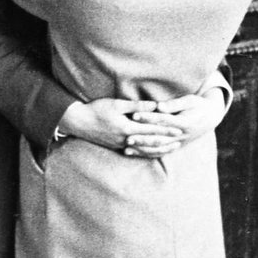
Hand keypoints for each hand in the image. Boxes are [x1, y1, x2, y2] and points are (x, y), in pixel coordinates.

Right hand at [57, 99, 183, 154]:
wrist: (78, 122)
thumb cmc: (96, 110)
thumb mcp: (116, 104)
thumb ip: (136, 106)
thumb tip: (154, 105)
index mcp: (127, 128)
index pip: (151, 130)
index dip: (166, 129)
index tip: (179, 129)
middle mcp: (125, 139)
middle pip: (150, 142)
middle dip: (166, 141)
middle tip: (180, 141)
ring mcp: (120, 145)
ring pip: (143, 149)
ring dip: (158, 149)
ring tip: (169, 148)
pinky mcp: (116, 146)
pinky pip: (134, 151)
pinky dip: (145, 152)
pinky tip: (151, 152)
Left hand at [127, 87, 226, 152]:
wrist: (211, 118)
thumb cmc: (199, 105)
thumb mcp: (190, 100)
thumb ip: (175, 104)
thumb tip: (159, 106)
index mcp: (185, 123)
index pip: (163, 120)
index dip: (149, 118)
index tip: (135, 114)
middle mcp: (181, 136)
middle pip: (159, 138)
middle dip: (142, 137)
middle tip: (126, 135)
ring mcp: (178, 143)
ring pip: (158, 148)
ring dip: (142, 148)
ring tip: (127, 146)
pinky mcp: (175, 147)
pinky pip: (159, 153)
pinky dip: (145, 154)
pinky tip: (132, 152)